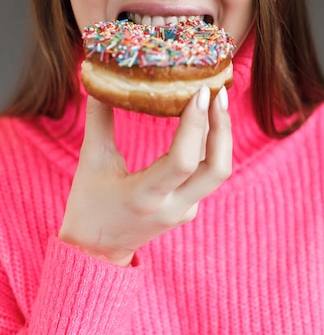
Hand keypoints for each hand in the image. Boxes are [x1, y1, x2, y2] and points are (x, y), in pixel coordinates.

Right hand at [58, 86, 231, 265]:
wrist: (95, 253)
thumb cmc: (89, 207)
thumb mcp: (91, 162)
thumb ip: (98, 120)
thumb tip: (100, 81)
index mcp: (146, 197)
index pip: (183, 161)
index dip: (196, 125)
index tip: (200, 92)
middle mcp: (173, 207)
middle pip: (217, 169)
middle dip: (223, 127)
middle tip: (217, 91)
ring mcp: (185, 211)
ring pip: (217, 171)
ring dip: (220, 135)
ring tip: (215, 100)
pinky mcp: (189, 210)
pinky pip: (207, 175)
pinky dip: (210, 146)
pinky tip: (203, 122)